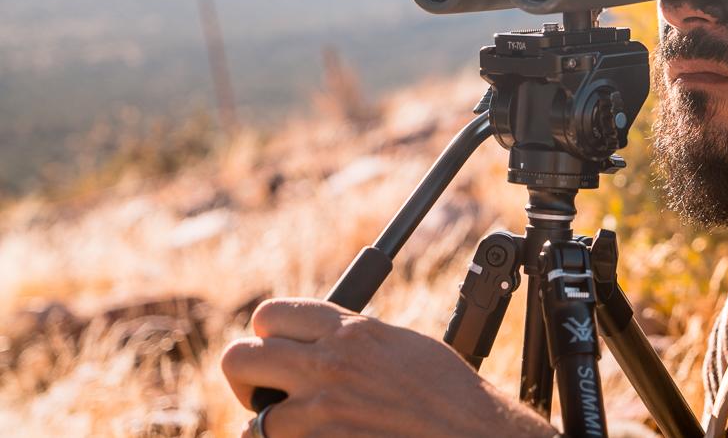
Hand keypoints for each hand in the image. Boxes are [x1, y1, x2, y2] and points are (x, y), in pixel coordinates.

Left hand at [221, 298, 556, 436]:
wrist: (473, 434)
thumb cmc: (450, 396)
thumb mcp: (404, 346)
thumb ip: (357, 338)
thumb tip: (328, 339)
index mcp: (351, 331)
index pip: (271, 315)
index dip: (269, 336)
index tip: (279, 352)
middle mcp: (328, 365)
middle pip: (239, 358)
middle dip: (247, 378)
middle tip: (270, 393)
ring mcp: (321, 412)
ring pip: (253, 419)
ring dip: (271, 427)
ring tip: (302, 430)